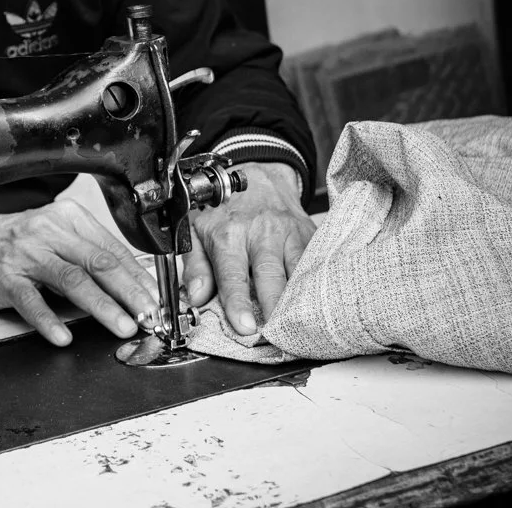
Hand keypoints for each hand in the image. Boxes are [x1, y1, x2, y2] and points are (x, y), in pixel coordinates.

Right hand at [0, 199, 158, 346]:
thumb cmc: (15, 244)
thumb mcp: (54, 238)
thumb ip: (87, 256)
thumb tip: (131, 286)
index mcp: (68, 218)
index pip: (113, 249)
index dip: (139, 277)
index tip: (157, 301)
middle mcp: (50, 231)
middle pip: (99, 262)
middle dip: (130, 292)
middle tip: (149, 316)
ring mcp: (26, 253)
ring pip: (72, 280)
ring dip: (101, 306)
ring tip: (122, 327)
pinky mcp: (5, 277)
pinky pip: (30, 301)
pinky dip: (48, 320)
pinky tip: (62, 337)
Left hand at [182, 162, 314, 334]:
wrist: (259, 177)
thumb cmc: (226, 210)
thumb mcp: (198, 230)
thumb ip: (196, 265)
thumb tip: (196, 296)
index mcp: (230, 233)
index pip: (233, 274)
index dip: (238, 302)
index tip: (244, 327)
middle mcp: (262, 232)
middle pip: (271, 276)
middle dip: (274, 308)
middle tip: (275, 335)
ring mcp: (289, 233)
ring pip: (297, 272)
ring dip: (298, 301)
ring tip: (298, 327)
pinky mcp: (309, 236)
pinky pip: (315, 264)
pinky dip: (315, 286)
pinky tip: (316, 305)